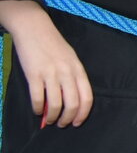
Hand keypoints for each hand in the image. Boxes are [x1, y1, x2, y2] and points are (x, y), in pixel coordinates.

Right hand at [0, 0, 92, 126]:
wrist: (35, 28)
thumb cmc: (53, 44)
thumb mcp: (69, 59)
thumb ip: (70, 77)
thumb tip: (67, 100)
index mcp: (78, 69)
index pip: (87, 97)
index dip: (83, 114)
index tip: (77, 122)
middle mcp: (67, 72)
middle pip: (73, 104)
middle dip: (68, 118)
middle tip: (62, 124)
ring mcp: (50, 73)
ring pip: (55, 104)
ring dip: (52, 117)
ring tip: (49, 120)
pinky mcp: (34, 74)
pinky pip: (37, 98)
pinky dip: (37, 109)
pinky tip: (37, 111)